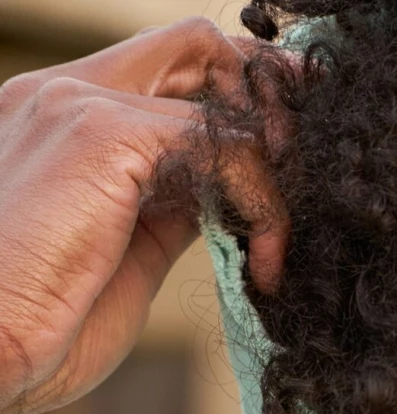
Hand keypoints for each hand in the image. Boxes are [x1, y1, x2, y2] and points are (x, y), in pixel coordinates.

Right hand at [0, 17, 288, 413]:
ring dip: (274, 161)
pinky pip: (221, 144)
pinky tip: (265, 264)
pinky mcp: (100, 135)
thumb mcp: (121, 262)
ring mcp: (78, 103)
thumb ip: (165, 216)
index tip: (290, 164)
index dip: (241, 107)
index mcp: (59, 119)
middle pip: (198, 48)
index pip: (170, 72)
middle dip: (269, 104)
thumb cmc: (38, 331)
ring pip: (219, 91)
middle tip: (307, 180)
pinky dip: (263, 202)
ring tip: (281, 240)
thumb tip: (217, 202)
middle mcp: (63, 93)